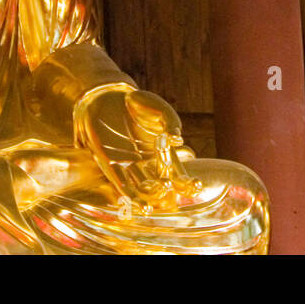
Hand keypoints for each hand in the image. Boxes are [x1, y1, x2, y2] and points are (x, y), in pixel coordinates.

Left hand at [74, 86, 201, 213]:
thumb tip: (178, 139)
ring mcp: (129, 165)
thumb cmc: (136, 102)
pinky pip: (120, 184)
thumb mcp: (158, 108)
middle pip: (160, 184)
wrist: (108, 97)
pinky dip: (127, 196)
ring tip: (150, 205)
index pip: (177, 172)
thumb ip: (170, 120)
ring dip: (147, 197)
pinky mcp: (110, 164)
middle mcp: (147, 162)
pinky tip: (133, 206)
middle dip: (167, 190)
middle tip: (169, 187)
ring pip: (141, 188)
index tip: (196, 185)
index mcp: (162, 151)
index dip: (186, 181)